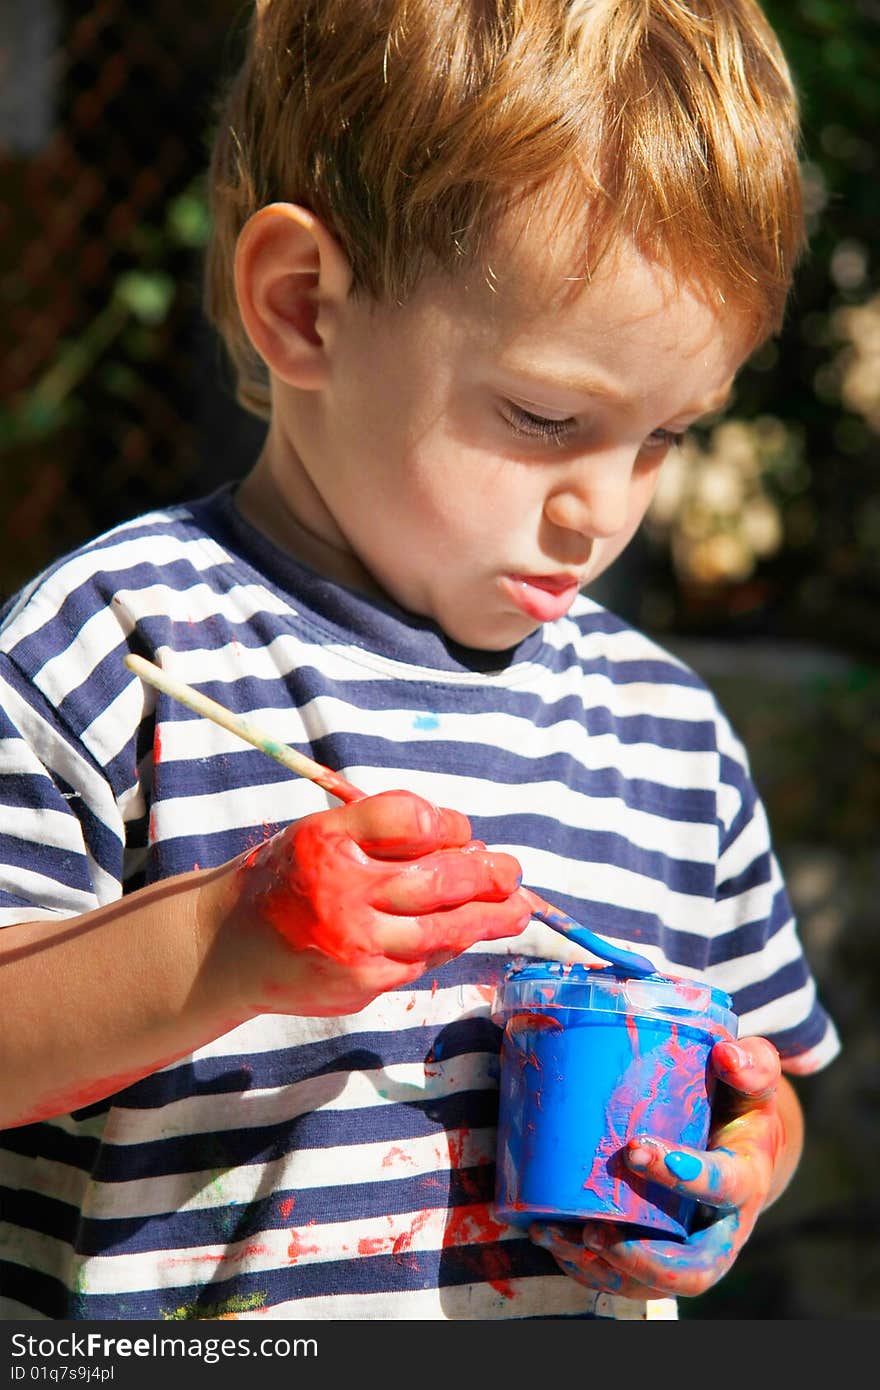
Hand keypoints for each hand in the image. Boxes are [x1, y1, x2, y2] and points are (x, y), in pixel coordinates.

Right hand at [228, 789, 530, 1015]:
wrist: (231, 947)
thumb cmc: (290, 879)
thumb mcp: (323, 833)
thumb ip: (385, 832)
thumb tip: (468, 845)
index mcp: (327, 839)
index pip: (409, 819)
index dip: (448, 825)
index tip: (464, 832)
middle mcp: (339, 890)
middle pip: (439, 878)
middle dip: (488, 875)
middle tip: (513, 872)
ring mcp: (353, 942)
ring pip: (444, 928)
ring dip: (490, 917)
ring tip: (518, 909)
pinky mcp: (363, 982)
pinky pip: (424, 959)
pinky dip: (452, 943)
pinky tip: (469, 932)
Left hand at [530, 1035, 789, 1299]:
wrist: (736, 1146)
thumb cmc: (736, 1104)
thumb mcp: (750, 1082)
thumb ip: (750, 1064)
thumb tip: (725, 1054)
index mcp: (747, 1179)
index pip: (725, 1186)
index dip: (685, 1175)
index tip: (634, 1149)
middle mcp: (723, 1228)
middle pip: (696, 1270)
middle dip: (645, 1259)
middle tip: (597, 1230)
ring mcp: (691, 1250)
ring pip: (653, 1285)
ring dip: (603, 1268)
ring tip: (558, 1235)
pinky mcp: (661, 1258)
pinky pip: (626, 1281)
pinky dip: (586, 1267)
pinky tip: (549, 1237)